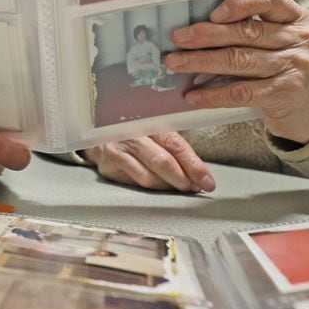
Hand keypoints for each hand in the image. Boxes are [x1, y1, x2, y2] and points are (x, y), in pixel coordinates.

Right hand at [82, 133, 214, 192]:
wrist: (101, 133)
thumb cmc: (136, 131)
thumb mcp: (155, 127)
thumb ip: (174, 142)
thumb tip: (201, 168)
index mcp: (146, 119)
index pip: (174, 144)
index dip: (193, 164)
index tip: (207, 180)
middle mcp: (130, 133)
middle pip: (162, 162)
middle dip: (183, 179)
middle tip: (196, 188)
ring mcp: (116, 151)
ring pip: (149, 177)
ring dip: (169, 186)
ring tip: (182, 188)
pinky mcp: (108, 167)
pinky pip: (135, 184)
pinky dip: (153, 188)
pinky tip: (162, 187)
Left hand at [166, 0, 308, 143]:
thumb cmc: (285, 68)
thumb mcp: (280, 41)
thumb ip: (252, 29)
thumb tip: (196, 27)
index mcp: (298, 18)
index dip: (240, 3)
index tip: (212, 13)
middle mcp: (302, 39)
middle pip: (248, 32)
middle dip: (207, 35)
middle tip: (178, 38)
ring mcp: (296, 67)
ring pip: (240, 60)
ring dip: (202, 61)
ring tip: (176, 62)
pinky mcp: (286, 93)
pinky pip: (242, 92)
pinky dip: (214, 94)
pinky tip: (194, 95)